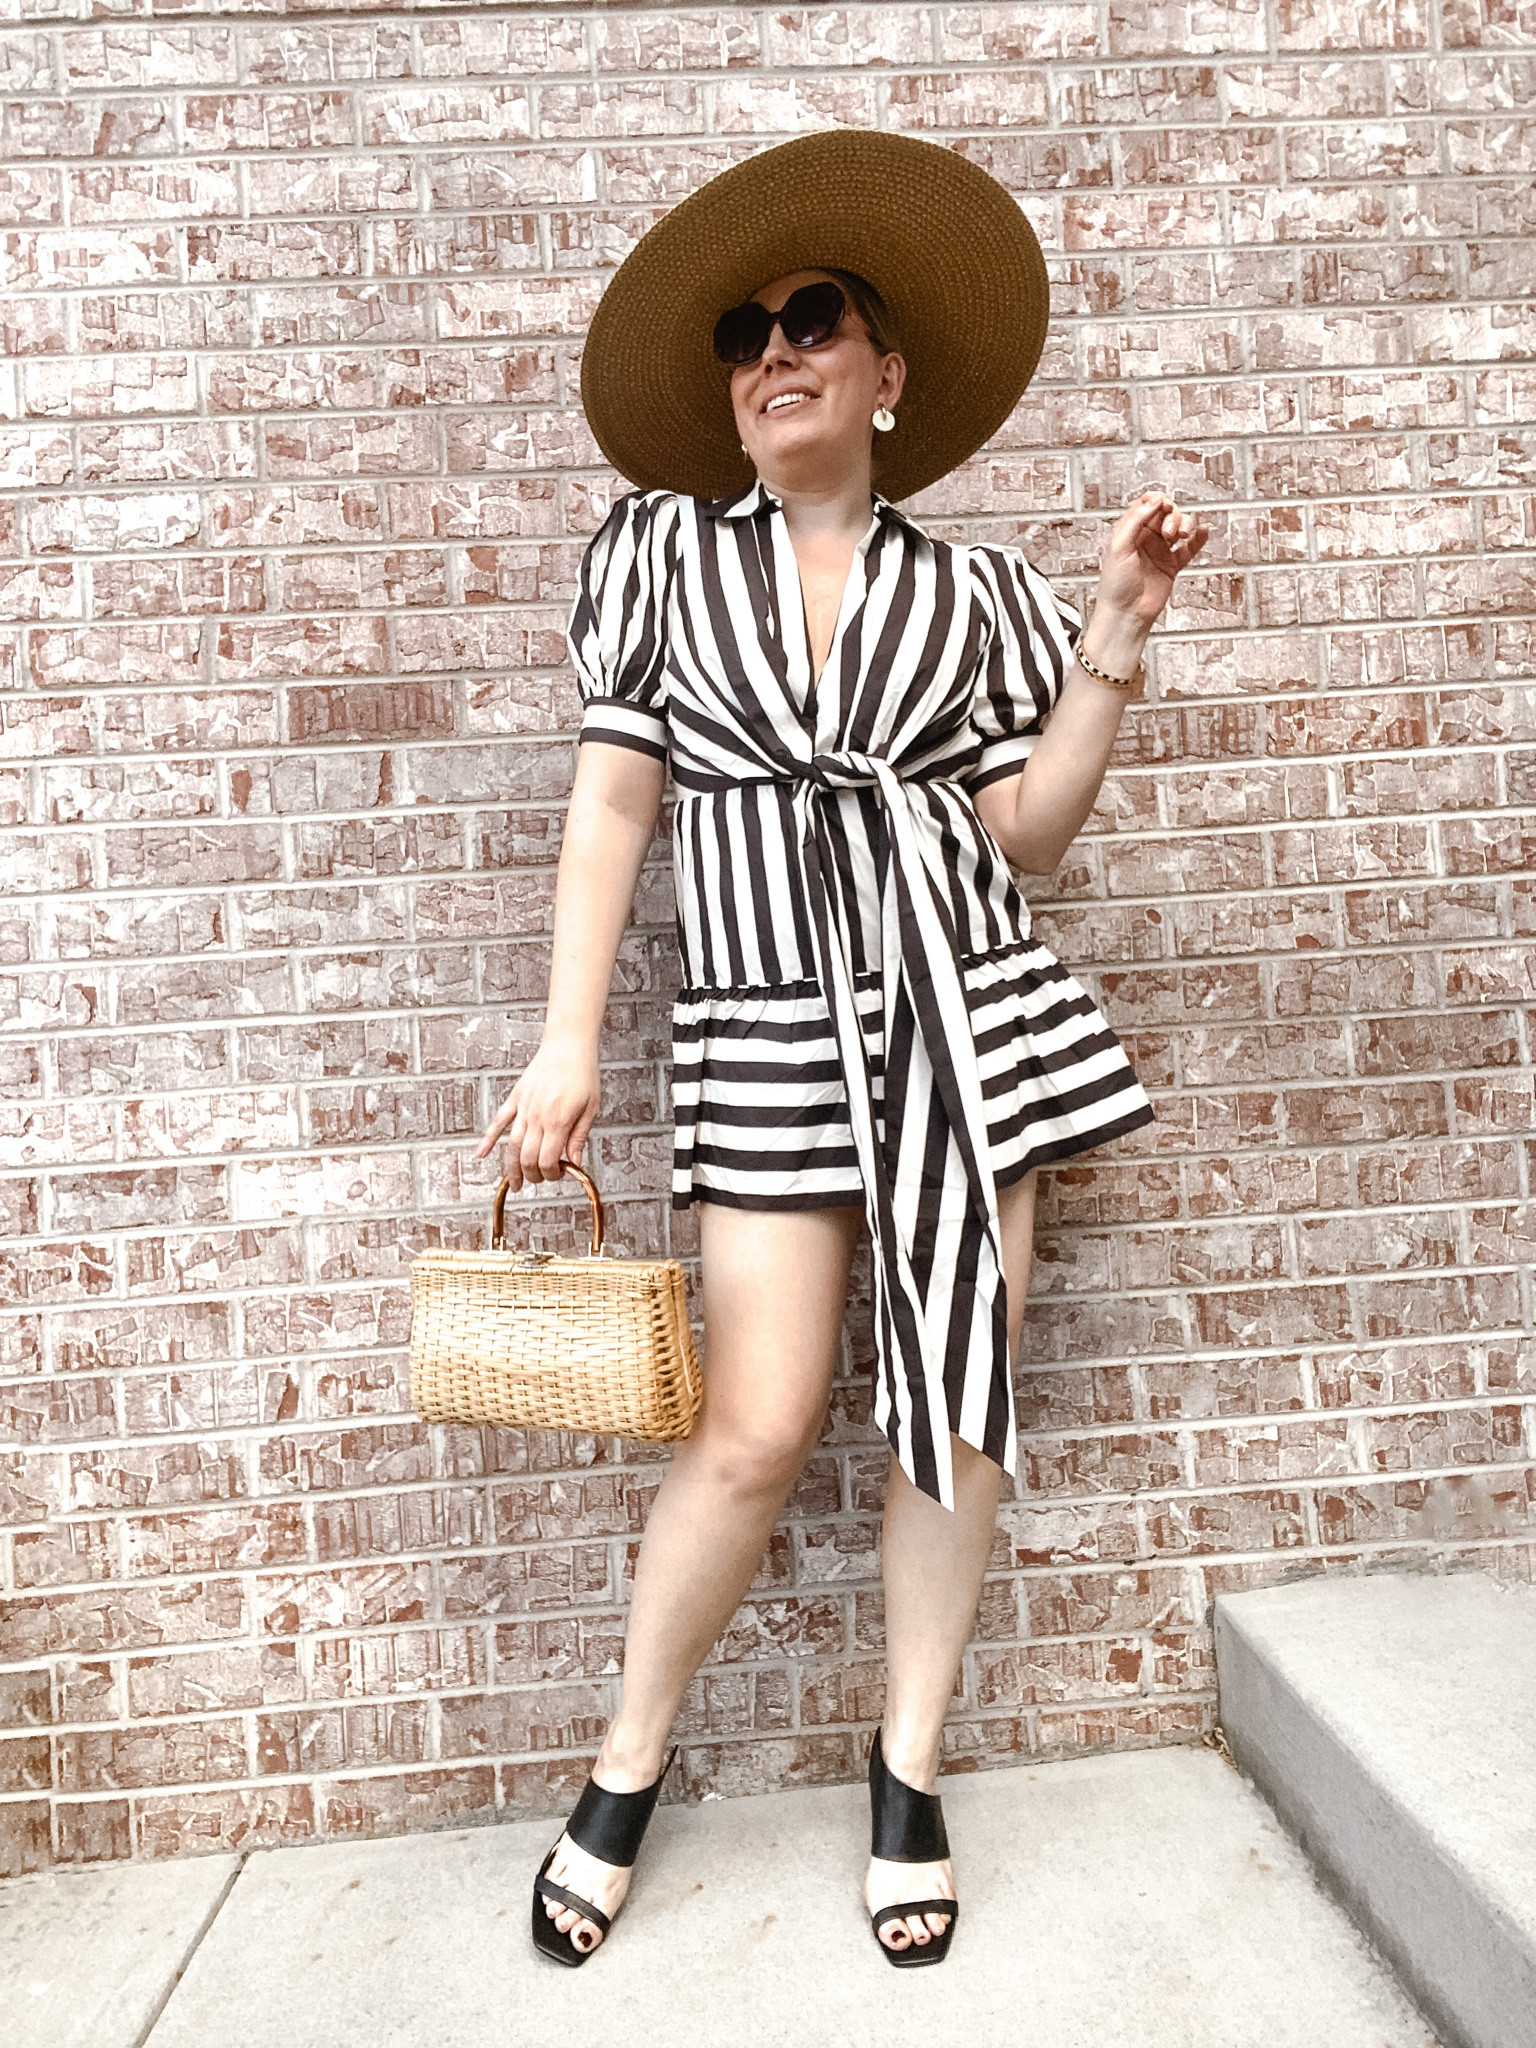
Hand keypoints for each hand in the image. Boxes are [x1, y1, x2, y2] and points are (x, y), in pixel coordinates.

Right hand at [475, 1040, 599, 1191]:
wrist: (568, 1045)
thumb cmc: (582, 1074)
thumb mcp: (590, 1108)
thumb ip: (579, 1137)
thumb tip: (575, 1163)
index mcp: (557, 1121)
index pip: (547, 1160)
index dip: (552, 1174)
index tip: (559, 1174)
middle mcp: (536, 1117)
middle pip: (527, 1158)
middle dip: (533, 1175)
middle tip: (541, 1179)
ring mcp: (523, 1107)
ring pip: (511, 1146)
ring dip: (511, 1168)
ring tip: (513, 1184)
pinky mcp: (515, 1098)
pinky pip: (498, 1122)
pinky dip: (487, 1140)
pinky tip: (480, 1155)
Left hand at [1093, 490, 1209, 632]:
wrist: (1126, 614)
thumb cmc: (1115, 586)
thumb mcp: (1119, 546)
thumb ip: (1136, 520)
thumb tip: (1153, 500)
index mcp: (1129, 531)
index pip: (1146, 505)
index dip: (1157, 500)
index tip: (1164, 504)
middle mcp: (1145, 539)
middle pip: (1166, 513)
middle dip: (1172, 515)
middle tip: (1168, 530)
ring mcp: (1160, 551)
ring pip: (1179, 527)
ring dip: (1184, 525)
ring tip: (1181, 535)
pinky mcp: (1172, 565)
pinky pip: (1189, 548)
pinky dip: (1198, 539)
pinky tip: (1204, 531)